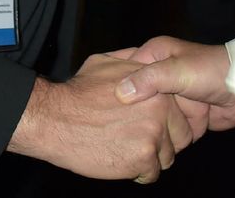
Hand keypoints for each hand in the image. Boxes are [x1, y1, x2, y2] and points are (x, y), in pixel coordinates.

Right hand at [8, 53, 194, 181]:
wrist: (55, 118)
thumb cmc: (77, 92)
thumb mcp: (105, 62)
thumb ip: (130, 62)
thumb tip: (141, 60)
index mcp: (156, 85)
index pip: (179, 112)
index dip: (166, 122)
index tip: (150, 127)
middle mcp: (161, 107)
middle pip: (180, 136)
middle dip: (162, 142)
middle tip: (138, 142)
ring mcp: (154, 132)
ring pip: (167, 157)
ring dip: (150, 158)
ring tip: (126, 150)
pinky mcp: (144, 156)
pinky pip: (152, 173)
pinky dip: (138, 172)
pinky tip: (120, 161)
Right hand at [115, 37, 234, 135]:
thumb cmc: (212, 71)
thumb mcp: (177, 70)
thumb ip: (150, 79)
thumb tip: (121, 93)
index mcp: (152, 55)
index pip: (122, 71)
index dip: (115, 87)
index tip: (103, 105)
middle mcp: (158, 75)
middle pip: (135, 99)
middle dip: (138, 113)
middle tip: (131, 126)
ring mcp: (170, 97)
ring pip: (150, 117)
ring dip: (157, 126)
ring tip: (156, 132)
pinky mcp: (182, 115)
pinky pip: (167, 129)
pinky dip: (171, 135)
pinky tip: (170, 139)